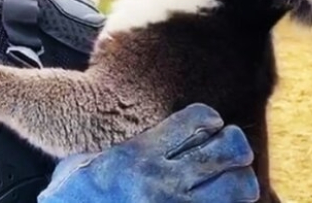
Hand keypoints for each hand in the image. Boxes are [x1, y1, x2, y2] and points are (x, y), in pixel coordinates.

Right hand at [37, 103, 259, 202]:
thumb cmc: (71, 201)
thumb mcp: (81, 162)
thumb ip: (119, 147)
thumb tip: (146, 133)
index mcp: (136, 156)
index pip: (196, 120)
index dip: (208, 118)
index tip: (208, 123)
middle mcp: (162, 183)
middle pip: (230, 151)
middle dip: (234, 146)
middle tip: (227, 150)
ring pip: (240, 188)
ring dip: (238, 181)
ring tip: (227, 180)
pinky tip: (214, 201)